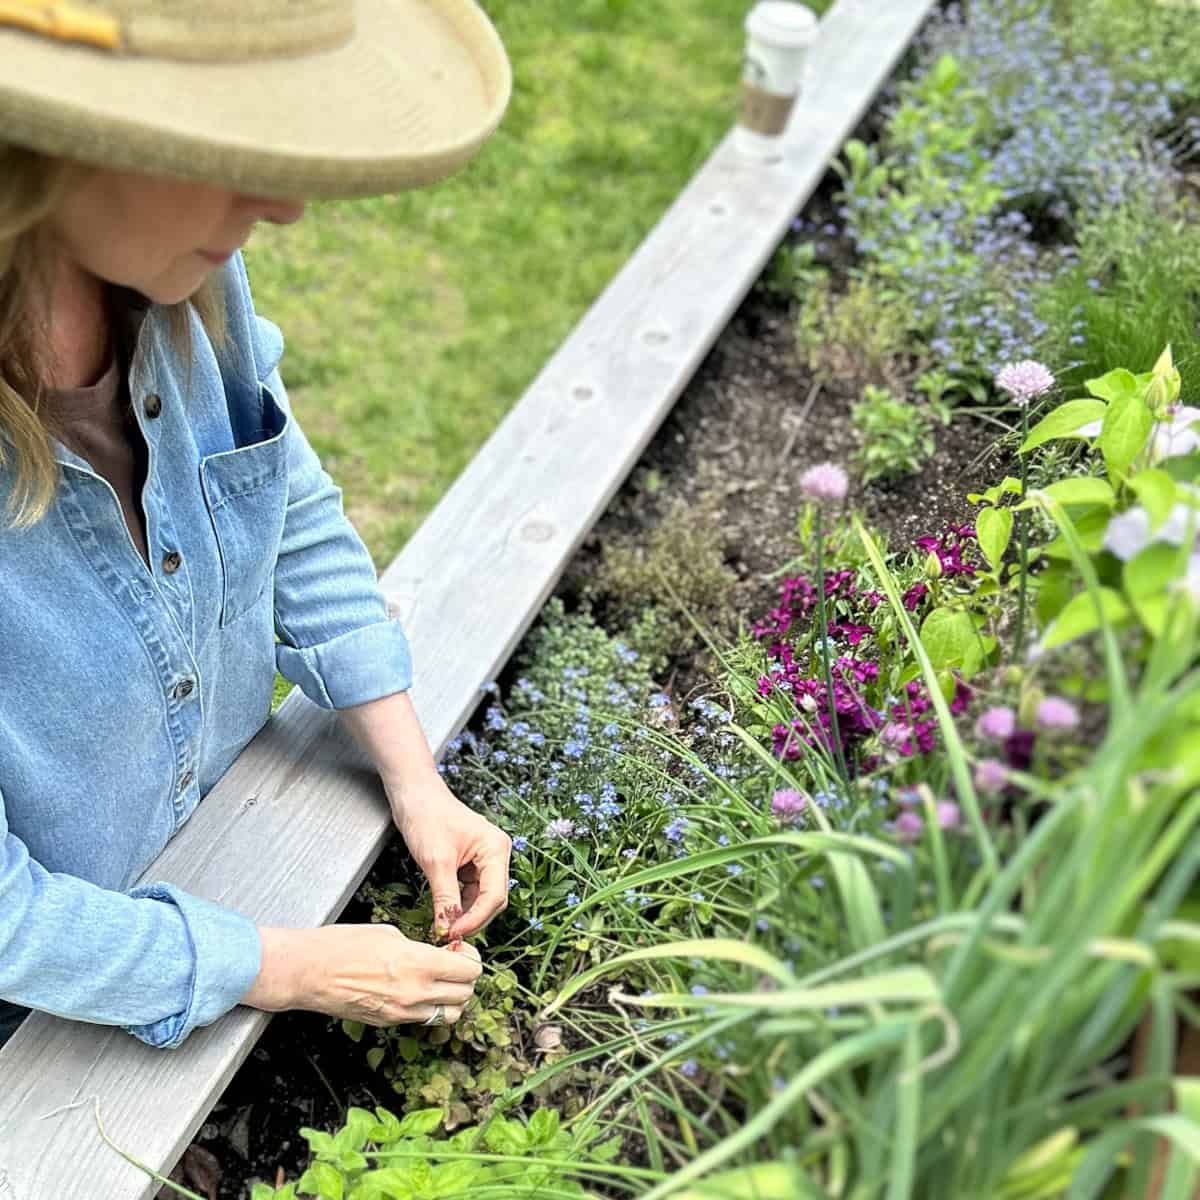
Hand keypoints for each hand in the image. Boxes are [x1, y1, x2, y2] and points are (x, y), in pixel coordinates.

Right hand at [243, 925, 482, 1026]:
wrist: (308, 971)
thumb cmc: (342, 945)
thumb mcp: (389, 933)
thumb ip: (419, 948)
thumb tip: (435, 955)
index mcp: (419, 964)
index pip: (469, 971)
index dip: (470, 958)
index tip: (460, 950)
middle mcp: (415, 993)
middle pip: (465, 995)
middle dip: (465, 978)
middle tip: (453, 964)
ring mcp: (401, 1013)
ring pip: (449, 1015)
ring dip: (452, 998)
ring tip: (439, 981)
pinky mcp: (388, 1022)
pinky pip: (422, 1019)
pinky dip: (429, 1007)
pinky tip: (416, 989)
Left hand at [384, 767, 511, 939]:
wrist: (413, 794)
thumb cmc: (428, 816)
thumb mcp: (436, 861)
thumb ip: (445, 898)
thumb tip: (447, 929)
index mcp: (496, 849)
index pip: (494, 896)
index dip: (475, 919)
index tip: (452, 933)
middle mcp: (495, 855)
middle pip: (492, 900)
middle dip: (472, 919)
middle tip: (448, 935)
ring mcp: (484, 859)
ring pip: (480, 898)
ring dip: (464, 914)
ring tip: (444, 927)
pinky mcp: (470, 863)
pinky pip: (469, 891)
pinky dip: (458, 904)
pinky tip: (444, 913)